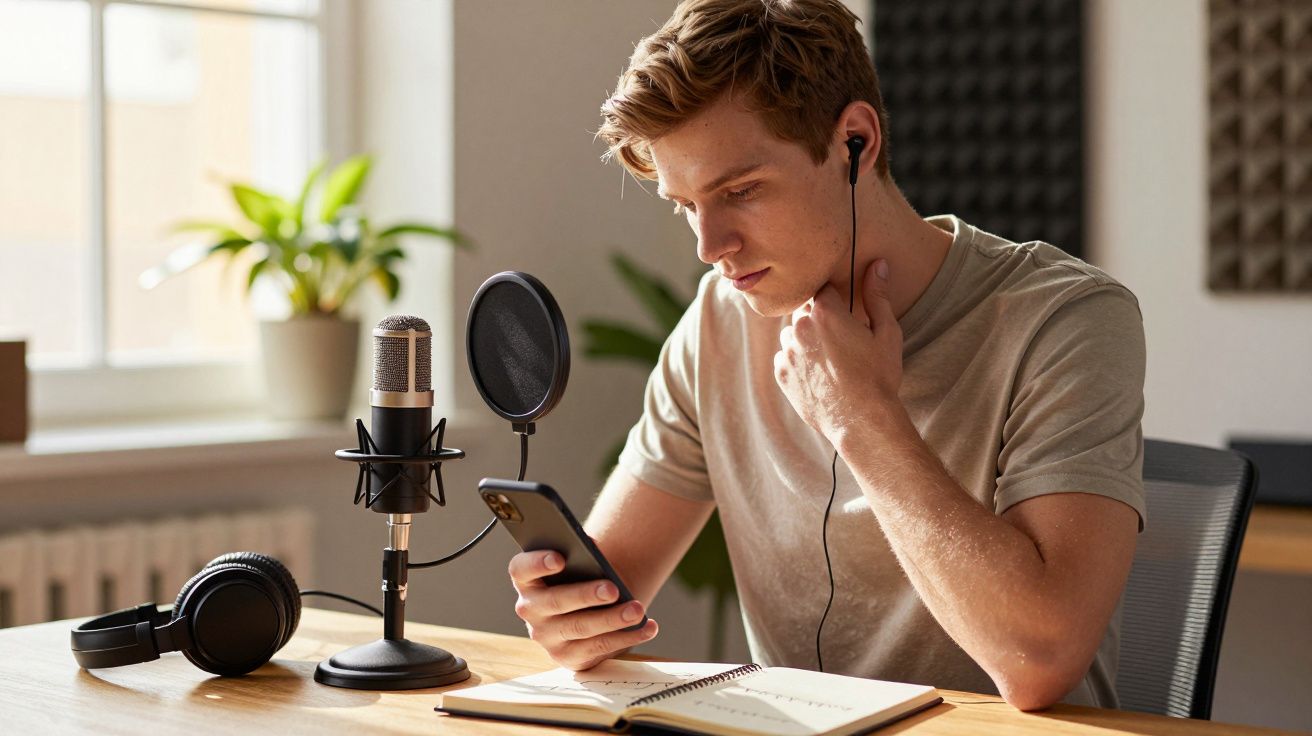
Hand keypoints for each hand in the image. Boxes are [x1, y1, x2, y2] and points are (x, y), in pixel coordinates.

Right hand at [508, 550, 658, 670]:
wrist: (585, 609)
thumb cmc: (579, 578)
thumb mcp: (575, 564)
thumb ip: (579, 554)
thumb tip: (592, 546)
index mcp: (528, 581)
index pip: (521, 570)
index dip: (537, 563)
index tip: (560, 558)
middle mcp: (531, 610)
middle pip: (554, 602)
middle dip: (586, 596)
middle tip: (612, 589)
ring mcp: (547, 637)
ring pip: (580, 628)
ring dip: (612, 619)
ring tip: (637, 610)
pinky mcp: (568, 657)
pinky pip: (599, 648)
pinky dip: (626, 637)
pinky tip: (646, 627)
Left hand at [774, 259, 902, 443]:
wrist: (862, 421)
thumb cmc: (879, 376)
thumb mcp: (886, 332)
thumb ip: (877, 295)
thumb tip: (877, 264)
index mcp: (826, 311)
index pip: (823, 289)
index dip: (836, 300)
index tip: (845, 314)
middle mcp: (800, 327)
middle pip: (805, 310)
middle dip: (820, 319)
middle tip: (841, 341)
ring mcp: (788, 351)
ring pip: (792, 333)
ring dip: (806, 340)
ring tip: (830, 360)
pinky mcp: (781, 373)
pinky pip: (785, 357)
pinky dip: (798, 361)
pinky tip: (819, 375)